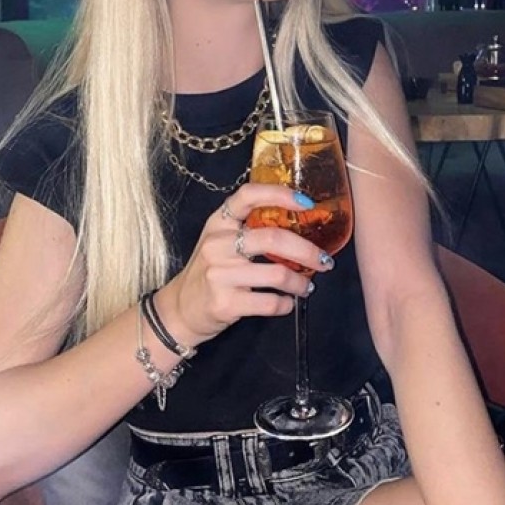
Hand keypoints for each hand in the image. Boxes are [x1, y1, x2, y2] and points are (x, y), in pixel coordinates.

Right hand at [153, 184, 332, 347]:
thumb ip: (249, 229)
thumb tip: (299, 227)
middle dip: (307, 251)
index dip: (279, 194)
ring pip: (277, 274)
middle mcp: (217, 244)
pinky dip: (286, 304)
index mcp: (219, 222)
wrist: (179, 310)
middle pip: (273, 238)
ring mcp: (220, 274)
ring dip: (300, 282)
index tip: (306, 203)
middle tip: (324, 261)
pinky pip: (270, 303)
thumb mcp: (220, 241)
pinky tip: (287, 302)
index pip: (248, 196)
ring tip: (306, 286)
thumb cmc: (209, 271)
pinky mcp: (225, 303)